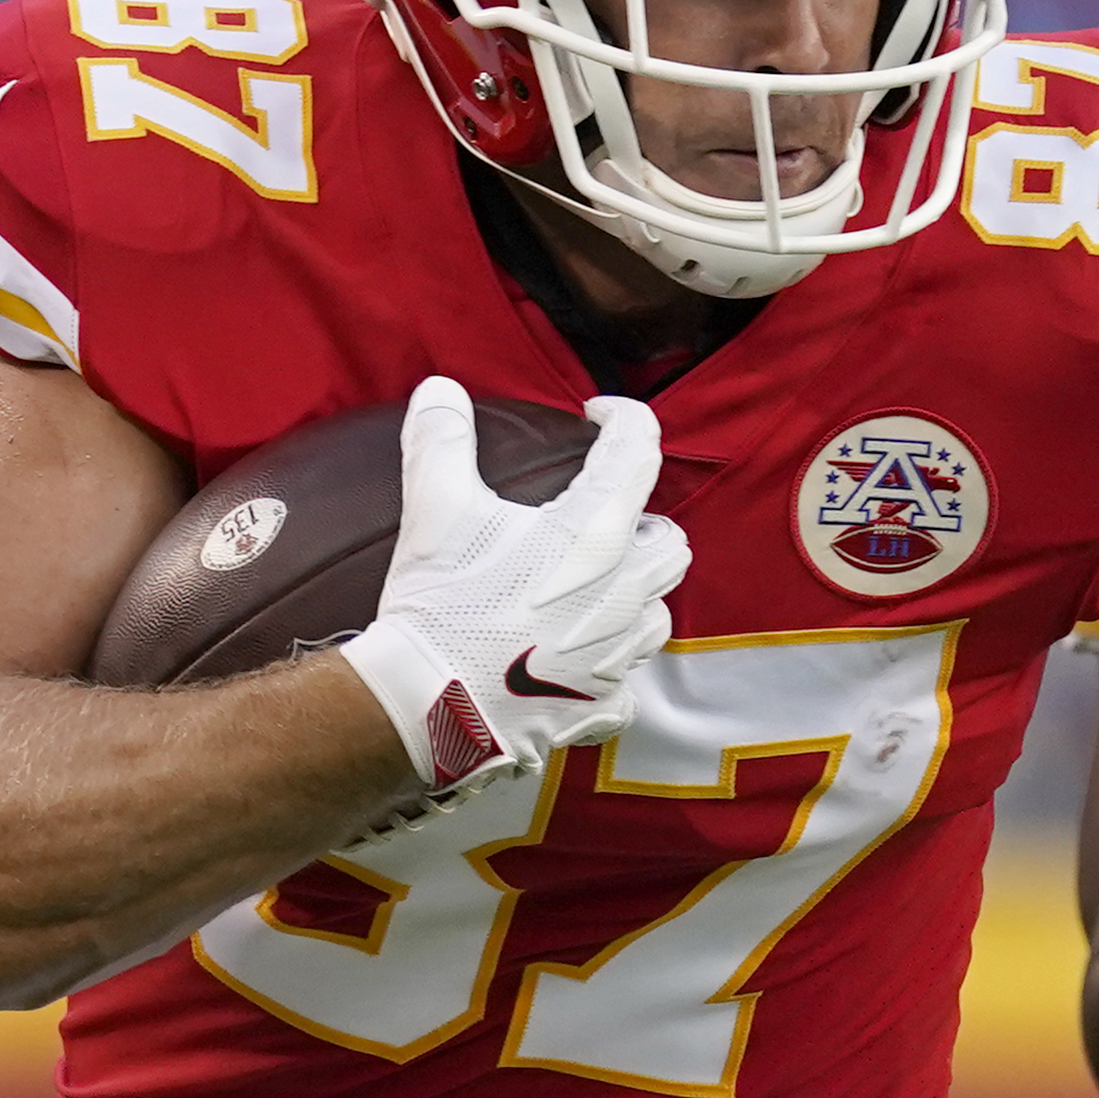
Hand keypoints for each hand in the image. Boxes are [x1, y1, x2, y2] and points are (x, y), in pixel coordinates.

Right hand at [337, 377, 689, 808]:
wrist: (429, 707)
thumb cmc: (442, 605)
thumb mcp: (435, 509)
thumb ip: (441, 440)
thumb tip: (441, 390)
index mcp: (595, 532)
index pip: (639, 450)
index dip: (623, 419)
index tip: (596, 417)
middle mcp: (625, 590)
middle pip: (670, 541)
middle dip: (642, 523)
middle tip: (596, 519)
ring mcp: (620, 652)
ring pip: (657, 610)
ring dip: (634, 593)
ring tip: (590, 588)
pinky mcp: (604, 703)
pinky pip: (626, 681)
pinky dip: (607, 665)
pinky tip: (573, 658)